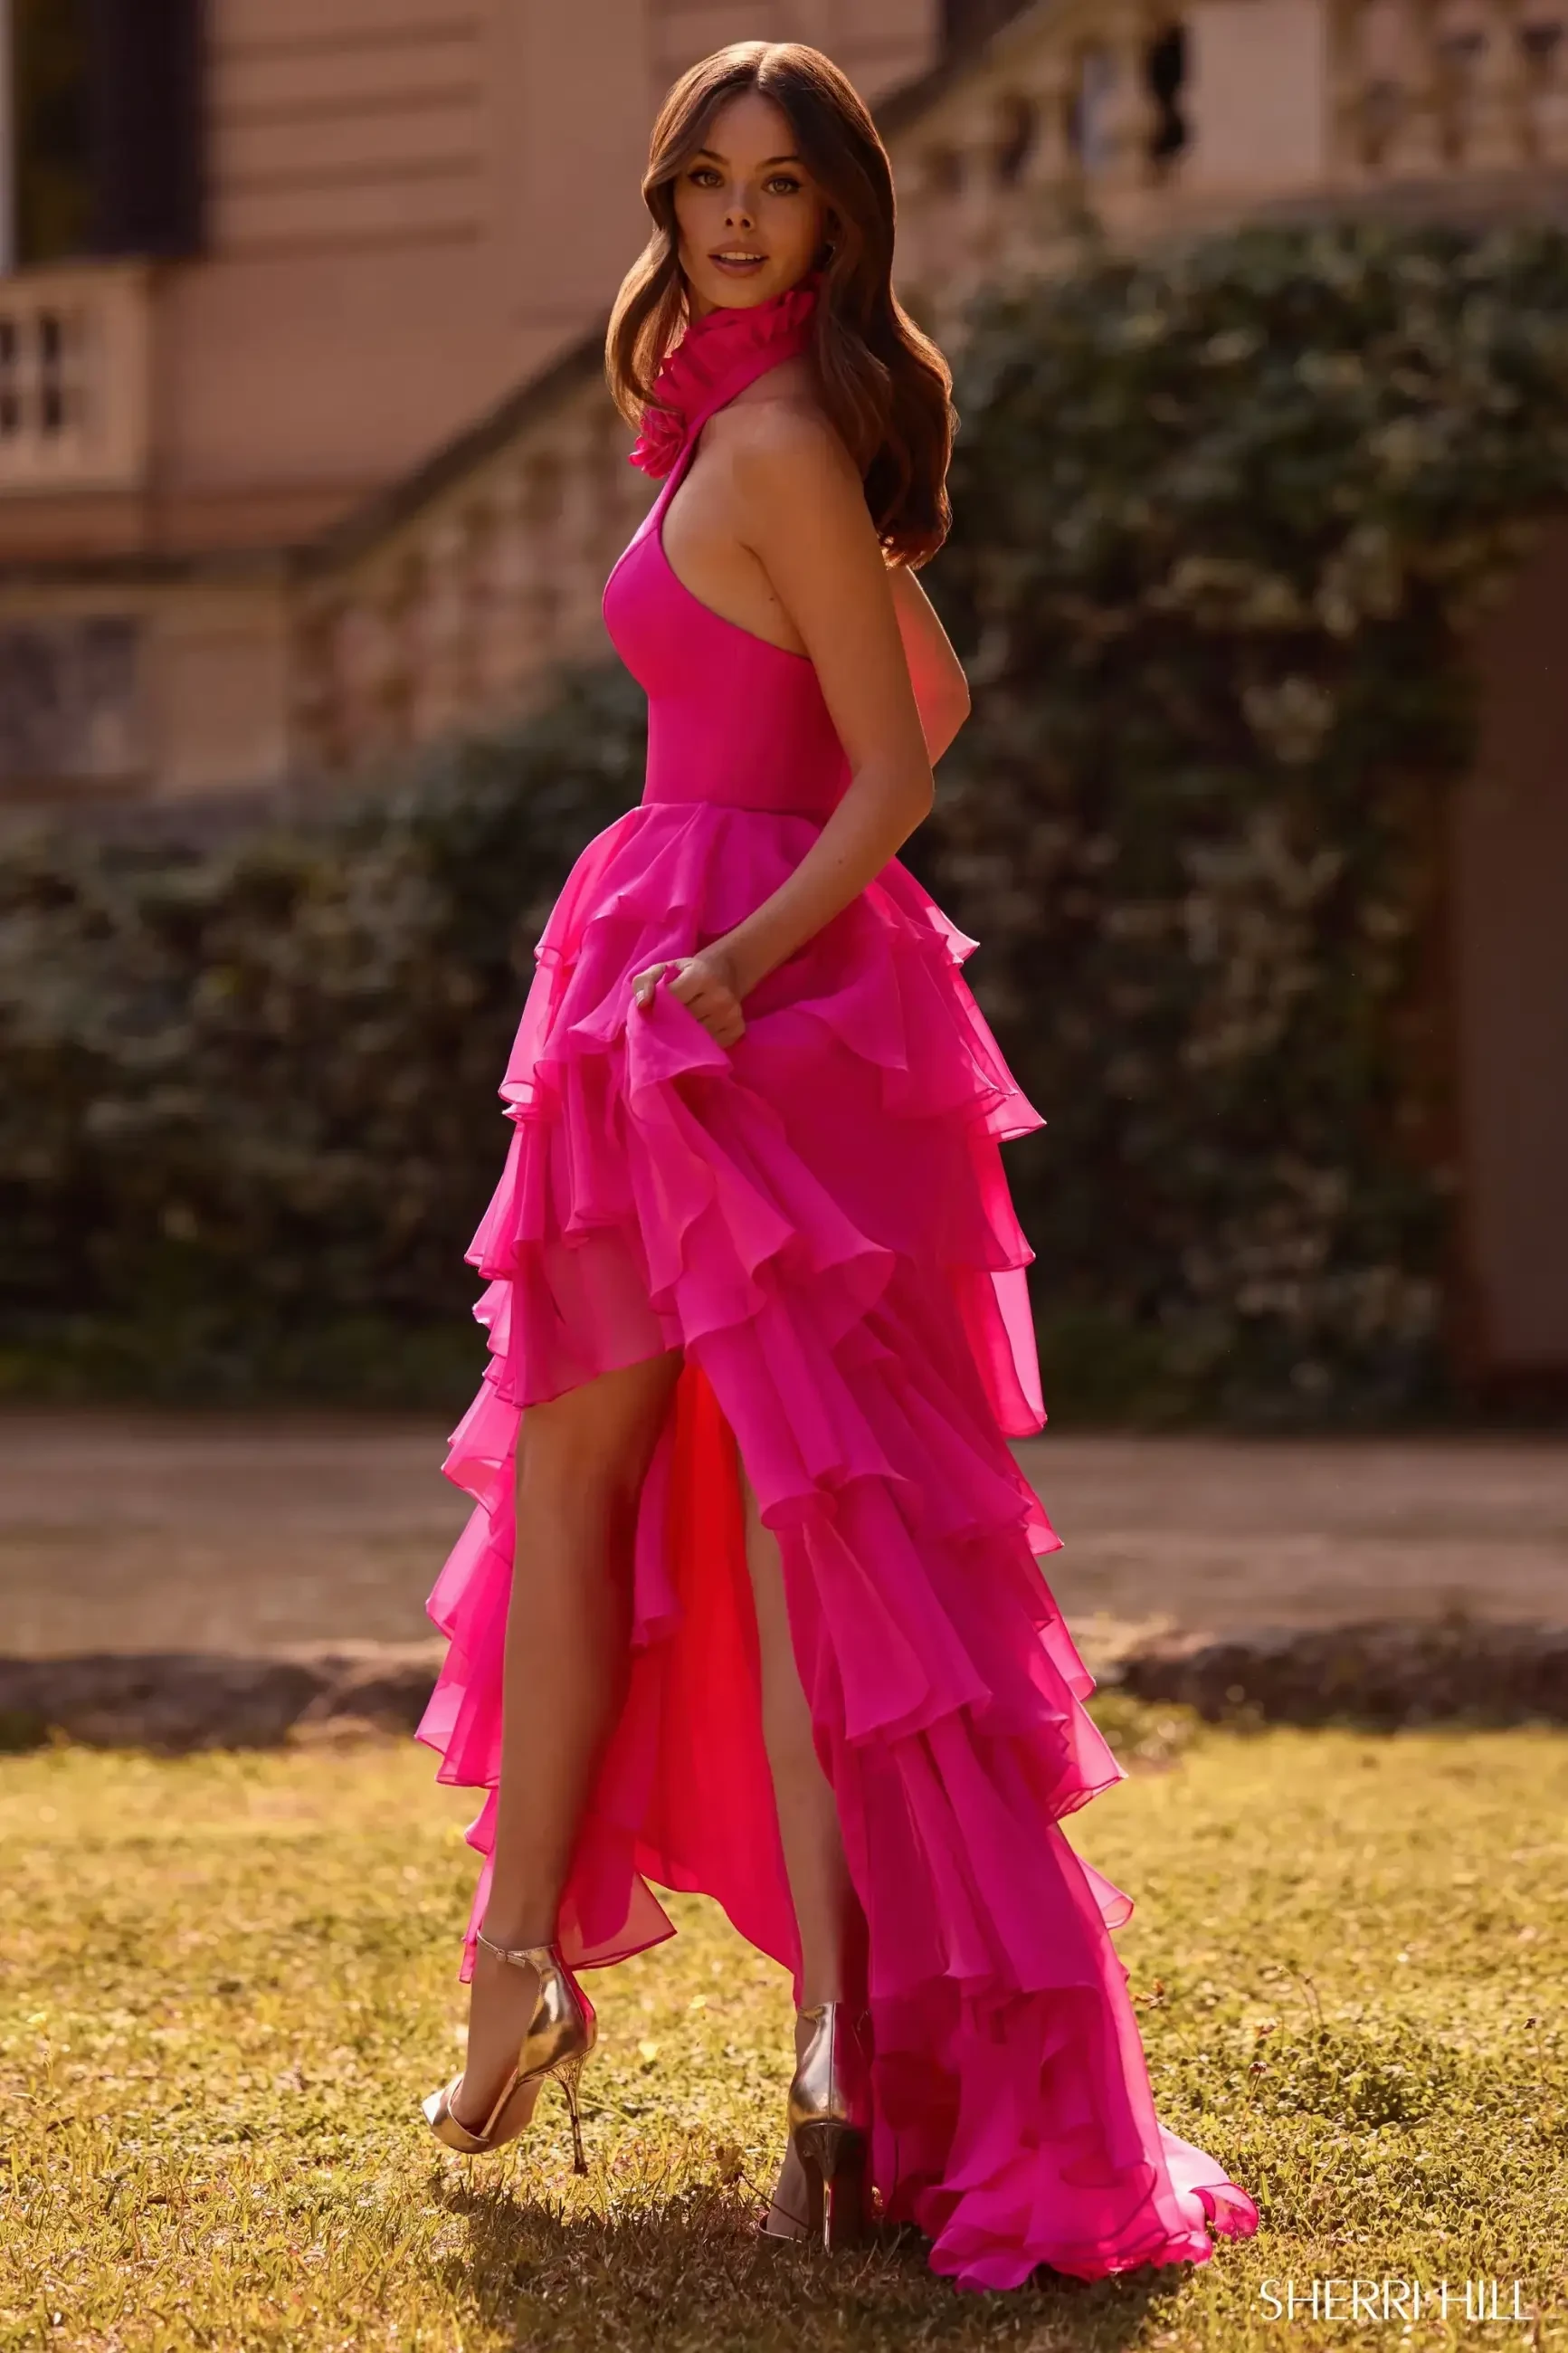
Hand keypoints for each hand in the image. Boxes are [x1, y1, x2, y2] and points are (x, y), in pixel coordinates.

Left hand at [630, 944, 746, 1046]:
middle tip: (667, 1020)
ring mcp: (731, 1015)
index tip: (658, 1008)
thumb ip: (644, 982)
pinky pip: (711, 1046)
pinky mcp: (738, 1030)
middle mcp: (720, 996)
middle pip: (684, 1022)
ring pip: (697, 1038)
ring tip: (682, 1026)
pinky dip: (700, 1044)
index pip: (673, 1000)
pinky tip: (697, 1033)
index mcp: (702, 976)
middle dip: (671, 1024)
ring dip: (685, 1036)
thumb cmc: (686, 974)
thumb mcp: (663, 969)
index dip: (660, 1008)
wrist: (724, 973)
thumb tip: (642, 1004)